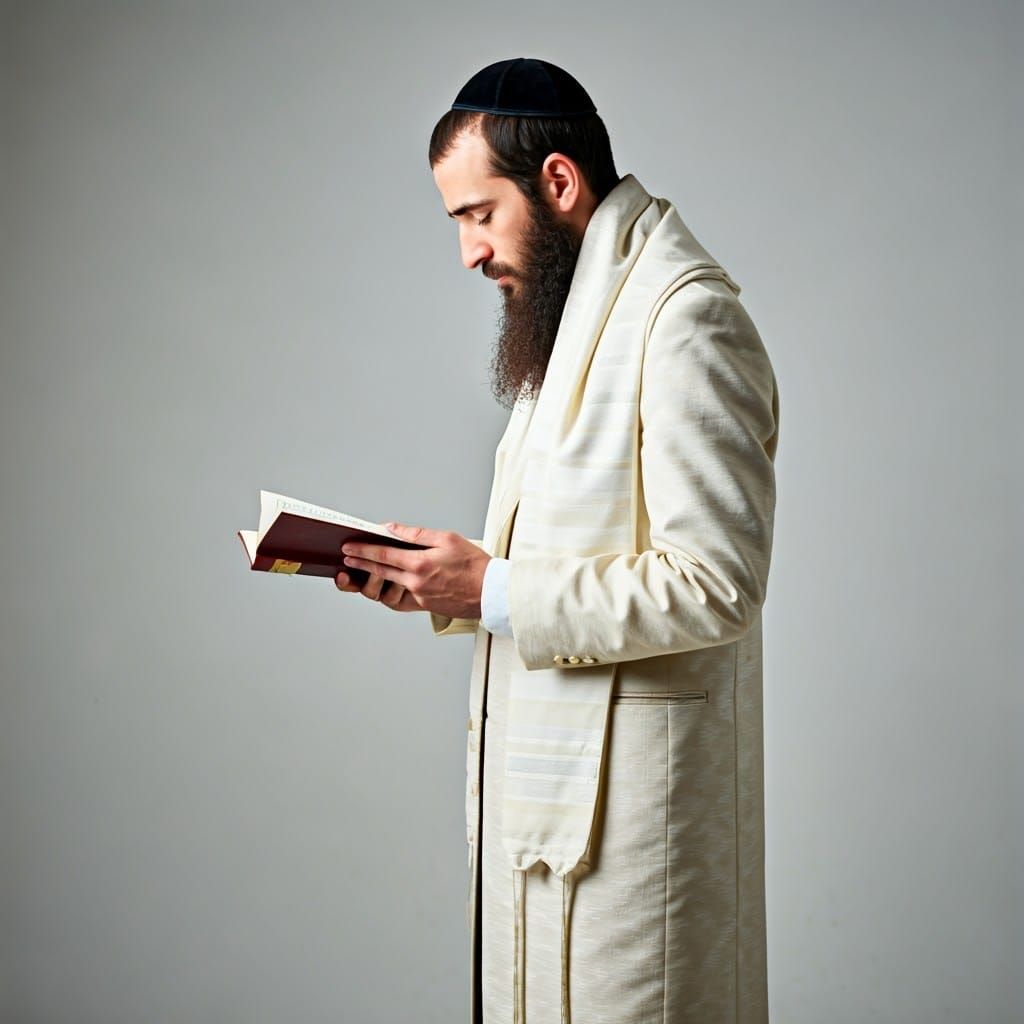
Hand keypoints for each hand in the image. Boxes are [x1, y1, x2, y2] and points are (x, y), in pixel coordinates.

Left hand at [336, 522, 489, 619]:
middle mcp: (415, 583)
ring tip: (362, 571)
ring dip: (371, 579)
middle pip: (380, 572)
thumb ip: (416, 534)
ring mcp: (419, 597)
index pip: (382, 555)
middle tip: (346, 557)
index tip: (348, 547)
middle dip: (360, 564)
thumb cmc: (474, 563)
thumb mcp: (447, 538)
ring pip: (387, 587)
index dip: (363, 550)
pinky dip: (391, 589)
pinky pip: (401, 597)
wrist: (492, 592)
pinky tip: (386, 583)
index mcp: (420, 564)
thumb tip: (392, 528)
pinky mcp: (425, 606)